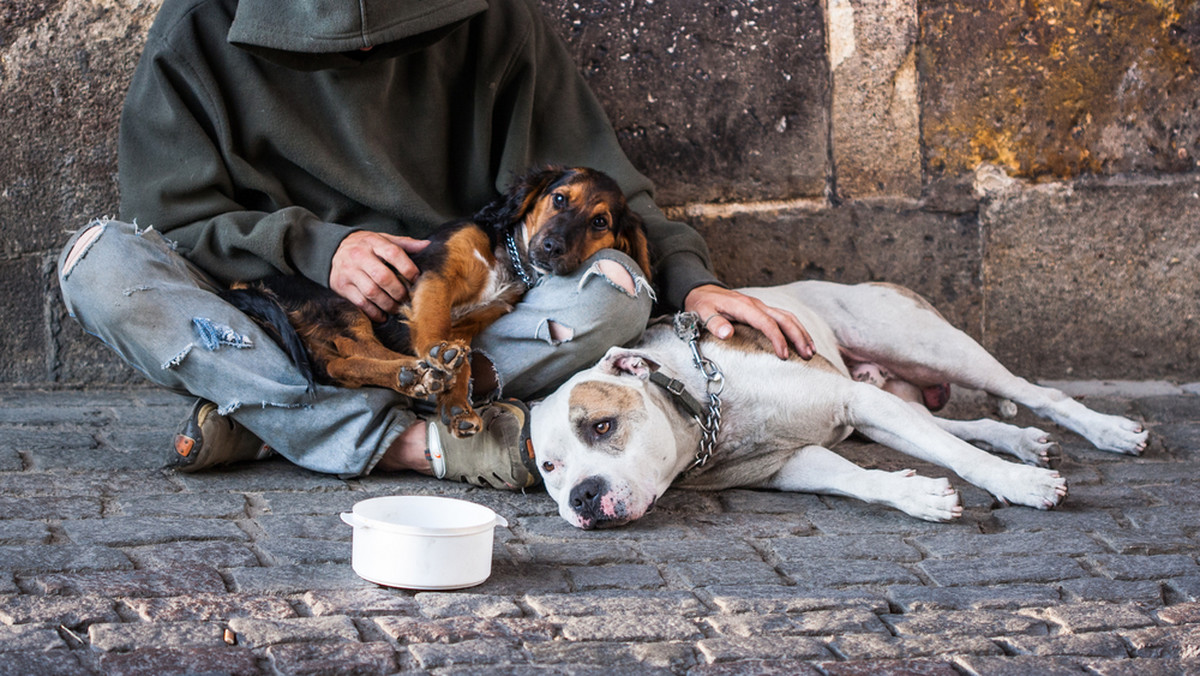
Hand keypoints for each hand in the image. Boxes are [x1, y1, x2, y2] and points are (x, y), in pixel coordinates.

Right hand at [330, 231, 428, 321]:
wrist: (331, 249)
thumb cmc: (364, 246)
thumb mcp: (382, 239)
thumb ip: (404, 244)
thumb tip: (428, 245)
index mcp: (373, 242)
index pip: (394, 253)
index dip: (408, 268)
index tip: (417, 279)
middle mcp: (359, 256)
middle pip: (383, 277)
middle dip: (399, 291)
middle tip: (407, 299)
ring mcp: (349, 272)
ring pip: (372, 292)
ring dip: (388, 304)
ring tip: (397, 308)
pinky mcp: (342, 286)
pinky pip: (360, 303)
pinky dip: (374, 312)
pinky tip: (383, 315)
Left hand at [683, 284, 814, 359]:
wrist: (702, 291)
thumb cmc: (702, 304)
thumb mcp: (702, 312)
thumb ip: (714, 323)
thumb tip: (727, 334)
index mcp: (743, 306)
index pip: (766, 322)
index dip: (777, 339)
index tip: (783, 356)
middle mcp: (756, 304)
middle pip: (784, 318)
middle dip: (798, 337)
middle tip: (808, 356)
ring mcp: (761, 306)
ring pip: (787, 317)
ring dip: (801, 333)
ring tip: (811, 351)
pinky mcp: (762, 310)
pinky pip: (783, 317)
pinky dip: (795, 329)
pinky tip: (802, 341)